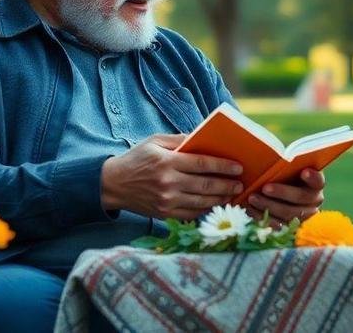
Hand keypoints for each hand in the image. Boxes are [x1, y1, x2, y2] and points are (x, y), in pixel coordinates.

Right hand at [101, 133, 243, 219]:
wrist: (112, 184)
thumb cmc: (136, 159)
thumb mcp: (155, 142)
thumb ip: (179, 140)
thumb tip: (204, 139)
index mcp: (167, 162)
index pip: (202, 164)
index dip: (223, 166)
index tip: (238, 167)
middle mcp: (168, 183)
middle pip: (206, 185)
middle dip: (227, 184)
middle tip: (240, 183)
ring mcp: (166, 201)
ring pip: (202, 202)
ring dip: (221, 199)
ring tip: (233, 194)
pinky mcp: (164, 214)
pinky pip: (191, 214)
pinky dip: (206, 210)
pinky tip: (215, 204)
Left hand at [246, 168, 323, 223]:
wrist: (280, 190)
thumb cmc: (283, 174)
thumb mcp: (287, 169)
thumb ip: (286, 167)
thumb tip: (277, 162)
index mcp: (316, 184)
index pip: (318, 180)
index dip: (312, 177)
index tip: (304, 172)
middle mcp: (314, 201)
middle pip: (300, 198)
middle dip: (282, 192)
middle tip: (265, 188)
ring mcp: (303, 215)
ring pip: (288, 214)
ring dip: (268, 206)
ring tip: (252, 198)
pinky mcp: (290, 226)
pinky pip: (277, 225)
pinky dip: (262, 217)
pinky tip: (249, 209)